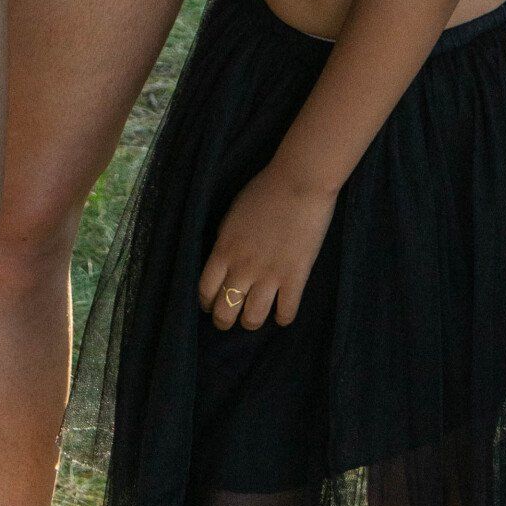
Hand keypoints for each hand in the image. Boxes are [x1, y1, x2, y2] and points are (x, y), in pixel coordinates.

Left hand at [198, 167, 337, 331]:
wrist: (299, 181)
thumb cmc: (264, 191)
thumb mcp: (232, 215)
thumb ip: (225, 242)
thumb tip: (223, 263)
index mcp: (224, 249)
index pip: (205, 290)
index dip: (206, 303)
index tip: (211, 305)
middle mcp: (243, 267)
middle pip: (225, 311)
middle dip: (225, 321)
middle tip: (230, 318)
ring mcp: (270, 274)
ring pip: (253, 319)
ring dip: (251, 323)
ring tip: (254, 318)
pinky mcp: (296, 277)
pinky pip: (286, 312)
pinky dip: (283, 318)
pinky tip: (282, 314)